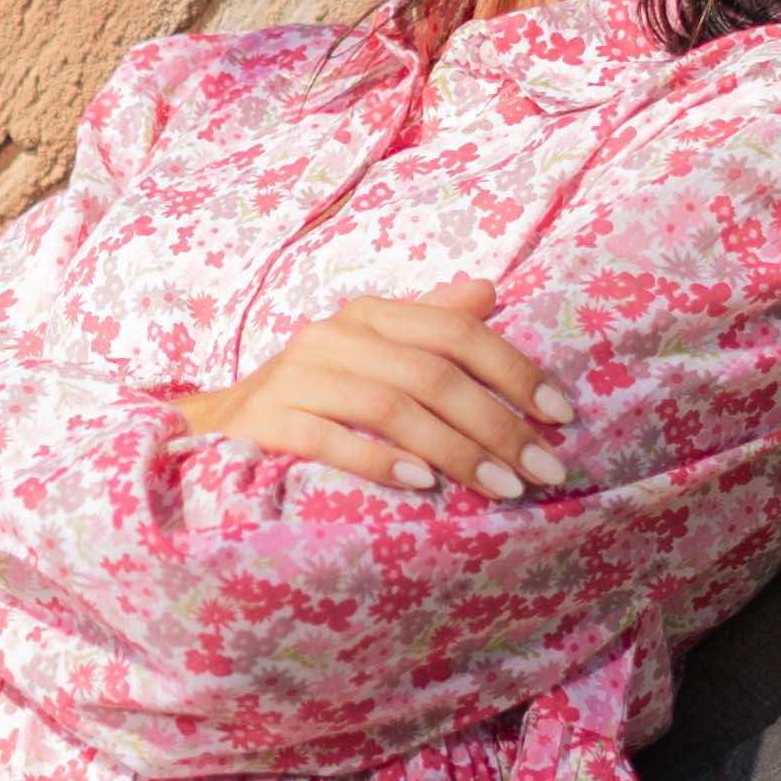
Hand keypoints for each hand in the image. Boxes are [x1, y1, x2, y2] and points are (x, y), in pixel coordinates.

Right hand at [178, 279, 562, 499]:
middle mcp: (334, 336)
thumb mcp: (374, 352)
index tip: (560, 416)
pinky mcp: (266, 421)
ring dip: (455, 450)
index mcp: (371, 315)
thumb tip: (487, 291)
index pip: (455, 331)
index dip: (514, 371)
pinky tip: (424, 485)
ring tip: (501, 489)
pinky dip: (381, 461)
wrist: (219, 427)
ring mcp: (297, 377)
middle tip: (543, 470)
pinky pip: (330, 440)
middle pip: (431, 373)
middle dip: (497, 424)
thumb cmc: (318, 393)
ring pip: (390, 406)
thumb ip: (428, 323)